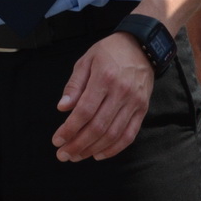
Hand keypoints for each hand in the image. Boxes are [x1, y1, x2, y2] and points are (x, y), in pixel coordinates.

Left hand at [53, 32, 154, 161]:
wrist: (142, 45)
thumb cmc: (110, 52)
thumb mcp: (86, 60)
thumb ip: (74, 85)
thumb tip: (62, 108)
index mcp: (104, 77)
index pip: (84, 111)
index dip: (69, 129)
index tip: (57, 140)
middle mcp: (121, 92)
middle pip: (98, 127)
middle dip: (78, 145)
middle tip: (63, 154)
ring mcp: (134, 102)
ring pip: (113, 134)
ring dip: (93, 149)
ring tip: (77, 156)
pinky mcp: (142, 109)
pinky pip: (129, 135)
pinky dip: (114, 149)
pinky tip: (99, 154)